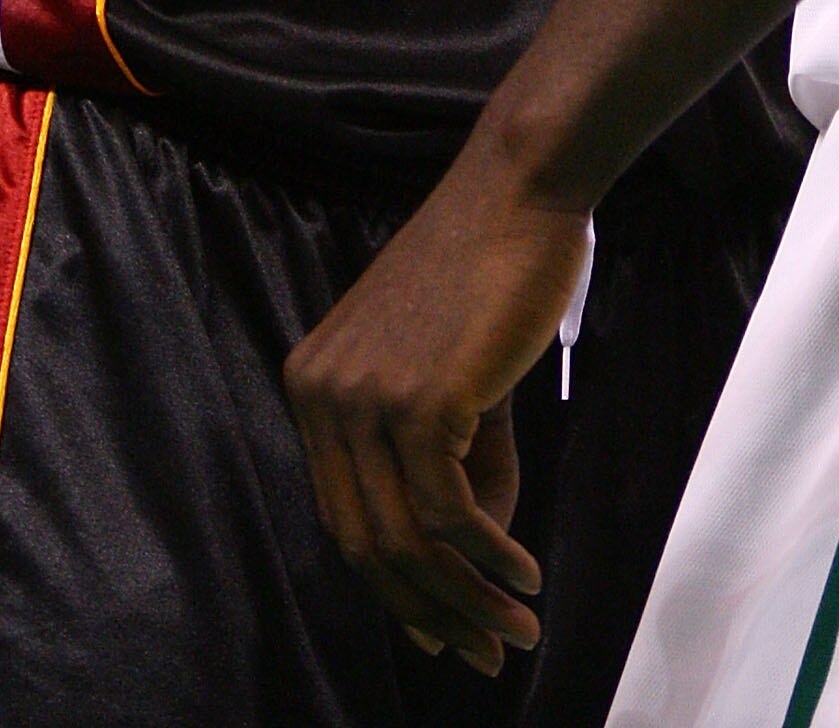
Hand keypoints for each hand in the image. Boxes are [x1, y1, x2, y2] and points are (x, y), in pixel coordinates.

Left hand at [283, 136, 589, 672]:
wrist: (521, 188)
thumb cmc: (496, 267)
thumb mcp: (457, 372)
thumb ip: (459, 457)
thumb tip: (478, 552)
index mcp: (314, 385)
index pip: (345, 517)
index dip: (397, 587)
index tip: (449, 629)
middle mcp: (321, 395)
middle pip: (368, 543)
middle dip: (431, 610)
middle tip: (490, 650)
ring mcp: (363, 399)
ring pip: (408, 540)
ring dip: (468, 598)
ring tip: (518, 628)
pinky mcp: (418, 401)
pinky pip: (449, 513)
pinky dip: (489, 558)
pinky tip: (524, 575)